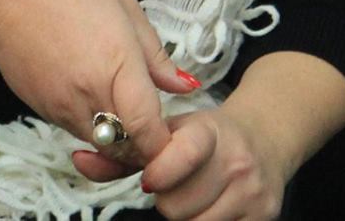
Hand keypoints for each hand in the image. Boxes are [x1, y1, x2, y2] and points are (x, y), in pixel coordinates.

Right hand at [0, 0, 198, 162]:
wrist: (6, 2)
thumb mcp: (125, 10)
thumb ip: (157, 56)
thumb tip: (185, 86)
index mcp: (118, 66)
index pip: (148, 130)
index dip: (165, 146)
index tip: (171, 136)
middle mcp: (92, 96)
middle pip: (127, 150)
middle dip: (145, 149)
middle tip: (153, 128)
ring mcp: (66, 110)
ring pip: (104, 148)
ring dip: (120, 141)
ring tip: (124, 112)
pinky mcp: (48, 115)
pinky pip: (80, 134)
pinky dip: (95, 129)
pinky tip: (94, 100)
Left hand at [72, 103, 289, 219]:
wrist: (265, 136)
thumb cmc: (206, 137)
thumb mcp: (169, 131)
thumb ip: (124, 150)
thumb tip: (79, 160)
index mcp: (210, 131)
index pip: (185, 154)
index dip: (160, 172)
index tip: (149, 180)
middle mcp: (236, 160)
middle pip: (177, 205)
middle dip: (167, 198)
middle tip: (175, 184)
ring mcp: (253, 191)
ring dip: (185, 215)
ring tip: (194, 193)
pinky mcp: (265, 216)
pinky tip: (211, 205)